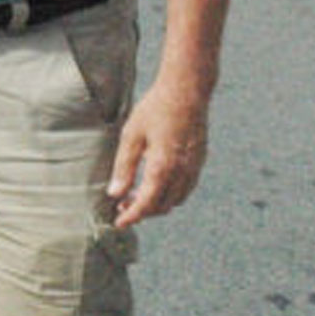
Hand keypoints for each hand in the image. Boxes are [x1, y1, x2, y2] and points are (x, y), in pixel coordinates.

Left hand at [107, 82, 209, 228]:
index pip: (146, 204)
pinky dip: (170, 194)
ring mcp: (194, 168)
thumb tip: (115, 193)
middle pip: (162, 206)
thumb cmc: (155, 110)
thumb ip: (124, 167)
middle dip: (142, 211)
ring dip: (157, 204)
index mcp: (163, 167)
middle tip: (122, 206)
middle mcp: (182, 172)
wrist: (187, 92)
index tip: (118, 223)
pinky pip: (186, 188)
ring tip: (135, 195)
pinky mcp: (199, 161)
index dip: (132, 216)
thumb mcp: (131, 136)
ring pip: (176, 200)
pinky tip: (156, 184)